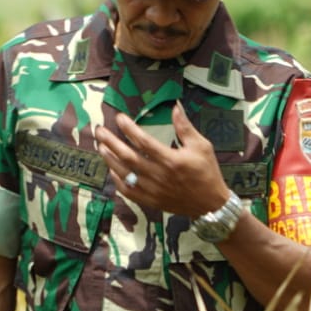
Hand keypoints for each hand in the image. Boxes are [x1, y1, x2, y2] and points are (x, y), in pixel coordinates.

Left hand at [98, 104, 230, 216]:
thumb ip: (185, 127)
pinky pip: (128, 191)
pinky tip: (112, 169)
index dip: (129, 128)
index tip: (119, 117)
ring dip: (110, 159)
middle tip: (100, 131)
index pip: (143, 141)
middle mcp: (159, 175)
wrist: (211, 204)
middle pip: (128, 157)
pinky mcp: (150, 201)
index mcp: (171, 160)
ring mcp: (152, 190)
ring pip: (124, 174)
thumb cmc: (207, 172)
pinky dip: (117, 180)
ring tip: (101, 146)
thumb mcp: (201, 145)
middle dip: (111, 142)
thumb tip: (175, 106)